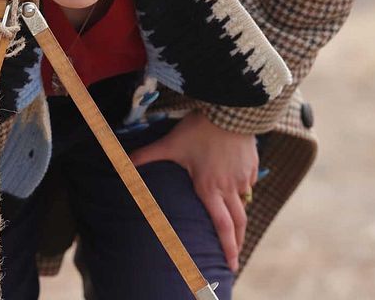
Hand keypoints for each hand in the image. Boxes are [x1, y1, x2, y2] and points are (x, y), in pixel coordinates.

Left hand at [127, 111, 257, 272]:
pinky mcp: (252, 166)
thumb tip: (123, 162)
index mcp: (210, 188)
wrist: (231, 108)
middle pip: (238, 223)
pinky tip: (234, 186)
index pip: (222, 226)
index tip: (231, 264)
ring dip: (238, 216)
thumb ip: (147, 156)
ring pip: (243, 202)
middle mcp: (229, 188)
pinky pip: (247, 184)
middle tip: (234, 257)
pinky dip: (241, 190)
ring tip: (233, 225)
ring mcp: (243, 178)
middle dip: (237, 243)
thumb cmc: (200, 129)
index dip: (227, 247)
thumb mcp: (170, 144)